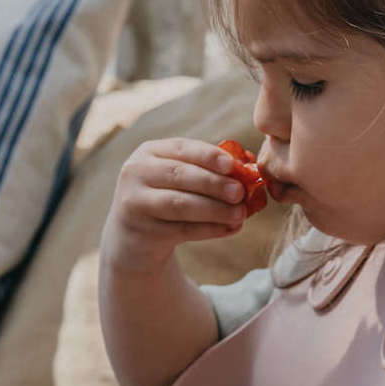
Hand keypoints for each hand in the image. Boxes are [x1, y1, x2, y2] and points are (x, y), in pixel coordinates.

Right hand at [101, 138, 252, 274]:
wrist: (135, 237)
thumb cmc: (169, 197)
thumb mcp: (179, 178)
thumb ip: (208, 170)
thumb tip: (250, 169)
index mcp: (149, 152)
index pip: (181, 148)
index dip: (208, 155)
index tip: (232, 165)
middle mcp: (136, 173)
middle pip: (179, 175)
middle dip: (214, 183)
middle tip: (240, 192)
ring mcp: (135, 203)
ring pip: (179, 204)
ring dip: (215, 209)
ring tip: (240, 214)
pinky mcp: (142, 231)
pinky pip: (182, 230)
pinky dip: (210, 229)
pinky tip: (231, 228)